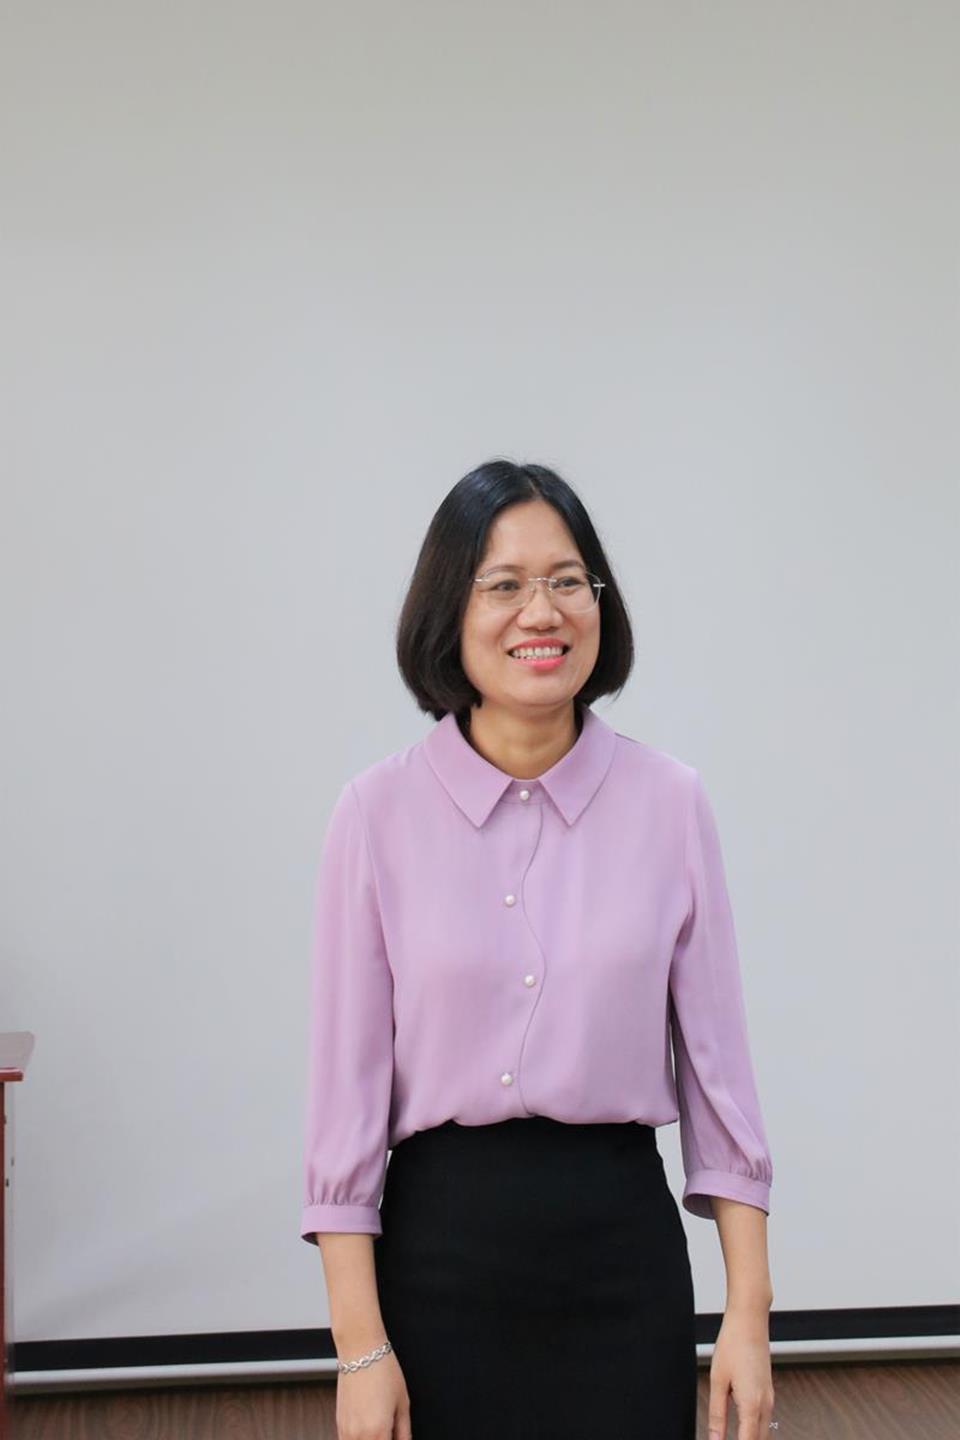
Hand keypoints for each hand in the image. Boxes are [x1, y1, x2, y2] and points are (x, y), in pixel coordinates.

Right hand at [335, 1347, 411, 1438]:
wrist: (360, 1351)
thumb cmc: (383, 1371)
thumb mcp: (403, 1403)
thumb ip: (404, 1432)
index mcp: (378, 1433)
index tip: (396, 1438)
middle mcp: (359, 1436)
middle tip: (390, 1433)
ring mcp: (345, 1431)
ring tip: (379, 1431)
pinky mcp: (338, 1424)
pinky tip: (368, 1433)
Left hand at [707, 1309, 775, 1439]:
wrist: (750, 1320)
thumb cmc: (732, 1344)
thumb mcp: (718, 1380)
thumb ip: (717, 1414)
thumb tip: (715, 1439)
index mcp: (752, 1405)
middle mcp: (765, 1405)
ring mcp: (769, 1399)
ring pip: (763, 1433)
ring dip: (749, 1439)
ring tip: (731, 1437)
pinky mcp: (768, 1392)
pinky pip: (764, 1420)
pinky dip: (754, 1430)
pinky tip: (742, 1430)